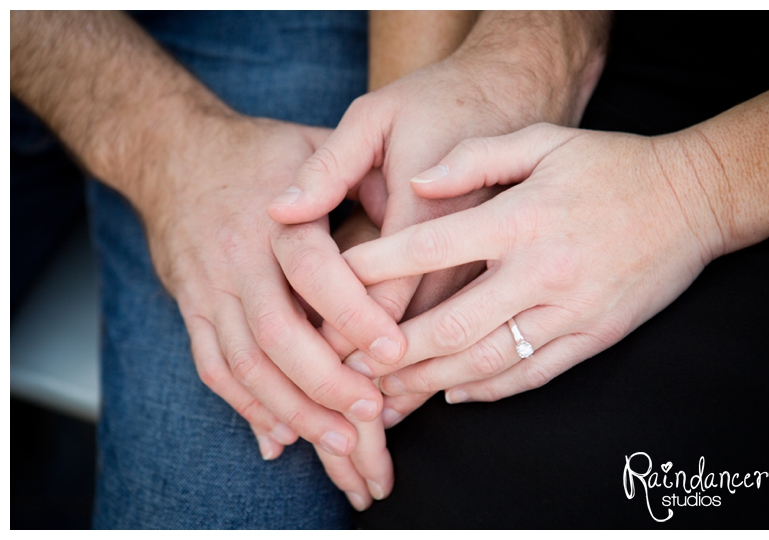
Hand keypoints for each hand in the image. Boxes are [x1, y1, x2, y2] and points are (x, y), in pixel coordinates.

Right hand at [138, 113, 402, 459]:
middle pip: (275, 332)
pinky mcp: (192, 307)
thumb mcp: (317, 144)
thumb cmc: (261, 151)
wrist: (170, 151)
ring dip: (292, 408)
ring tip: (339, 441)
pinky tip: (280, 435)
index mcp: (276, 216)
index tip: (394, 349)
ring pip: (244, 362)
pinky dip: (246, 407)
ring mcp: (209, 287)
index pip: (312, 270)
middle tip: (372, 412)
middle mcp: (237, 256)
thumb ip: (364, 179)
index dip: (353, 312)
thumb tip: (418, 222)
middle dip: (325, 381)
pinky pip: (213, 367)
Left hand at [341, 123, 722, 410]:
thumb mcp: (543, 141)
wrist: (693, 199)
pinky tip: (453, 395)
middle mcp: (542, 270)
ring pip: (487, 359)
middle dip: (393, 348)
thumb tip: (417, 185)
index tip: (336, 284)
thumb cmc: (610, 165)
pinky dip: (489, 390)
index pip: (432, 247)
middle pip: (452, 322)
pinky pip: (533, 374)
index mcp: (522, 217)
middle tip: (347, 363)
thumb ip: (476, 159)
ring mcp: (570, 309)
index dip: (378, 268)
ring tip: (387, 393)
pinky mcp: (595, 335)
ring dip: (430, 381)